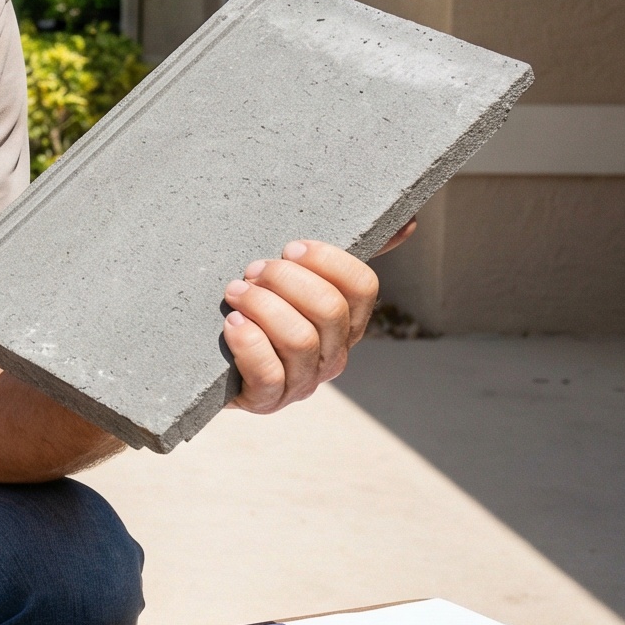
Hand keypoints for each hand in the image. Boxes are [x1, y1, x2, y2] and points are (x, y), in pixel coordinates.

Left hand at [221, 221, 413, 412]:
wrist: (215, 366)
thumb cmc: (260, 316)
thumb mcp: (297, 285)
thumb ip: (340, 261)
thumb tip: (409, 224)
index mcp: (347, 322)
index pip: (363, 286)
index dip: (327, 260)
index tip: (289, 248)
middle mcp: (334, 354)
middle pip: (330, 309)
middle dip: (286, 280)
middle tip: (253, 270)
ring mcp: (304, 382)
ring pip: (300, 340)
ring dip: (262, 306)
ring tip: (235, 292)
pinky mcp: (268, 400)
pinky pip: (268, 373)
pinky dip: (249, 343)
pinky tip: (232, 322)